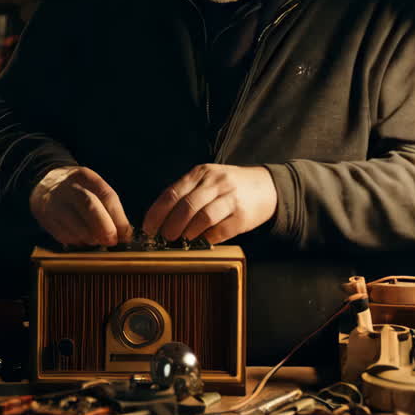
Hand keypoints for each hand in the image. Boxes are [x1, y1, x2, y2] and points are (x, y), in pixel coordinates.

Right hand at [30, 166, 131, 246]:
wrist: (44, 182)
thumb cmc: (77, 188)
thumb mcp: (92, 186)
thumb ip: (108, 206)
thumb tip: (124, 234)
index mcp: (85, 176)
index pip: (106, 195)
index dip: (118, 218)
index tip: (125, 234)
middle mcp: (68, 187)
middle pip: (90, 207)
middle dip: (105, 228)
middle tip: (112, 241)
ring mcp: (54, 202)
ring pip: (76, 225)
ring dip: (91, 239)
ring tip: (97, 241)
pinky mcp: (45, 217)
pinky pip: (64, 235)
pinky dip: (77, 242)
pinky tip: (81, 240)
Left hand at [144, 164, 276, 243]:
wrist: (266, 186)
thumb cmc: (229, 186)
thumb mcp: (207, 179)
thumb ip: (186, 192)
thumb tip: (160, 217)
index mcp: (201, 173)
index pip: (173, 193)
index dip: (157, 213)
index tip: (148, 228)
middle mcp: (216, 183)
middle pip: (187, 206)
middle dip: (171, 225)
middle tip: (165, 237)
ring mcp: (231, 198)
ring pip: (204, 217)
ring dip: (189, 232)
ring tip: (183, 239)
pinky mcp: (243, 216)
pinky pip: (221, 230)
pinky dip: (208, 238)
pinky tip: (203, 241)